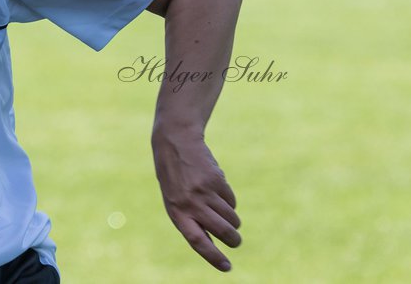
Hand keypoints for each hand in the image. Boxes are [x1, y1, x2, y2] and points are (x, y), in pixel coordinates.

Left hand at [151, 131, 240, 271]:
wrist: (175, 143)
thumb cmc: (175, 178)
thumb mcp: (175, 201)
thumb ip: (190, 220)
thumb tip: (213, 243)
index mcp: (176, 213)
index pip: (197, 241)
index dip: (213, 257)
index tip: (227, 267)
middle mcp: (190, 204)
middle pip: (222, 231)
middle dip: (233, 240)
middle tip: (236, 241)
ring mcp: (203, 191)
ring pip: (230, 217)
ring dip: (233, 220)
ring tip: (226, 214)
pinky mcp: (215, 180)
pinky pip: (231, 200)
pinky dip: (229, 200)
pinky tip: (218, 190)